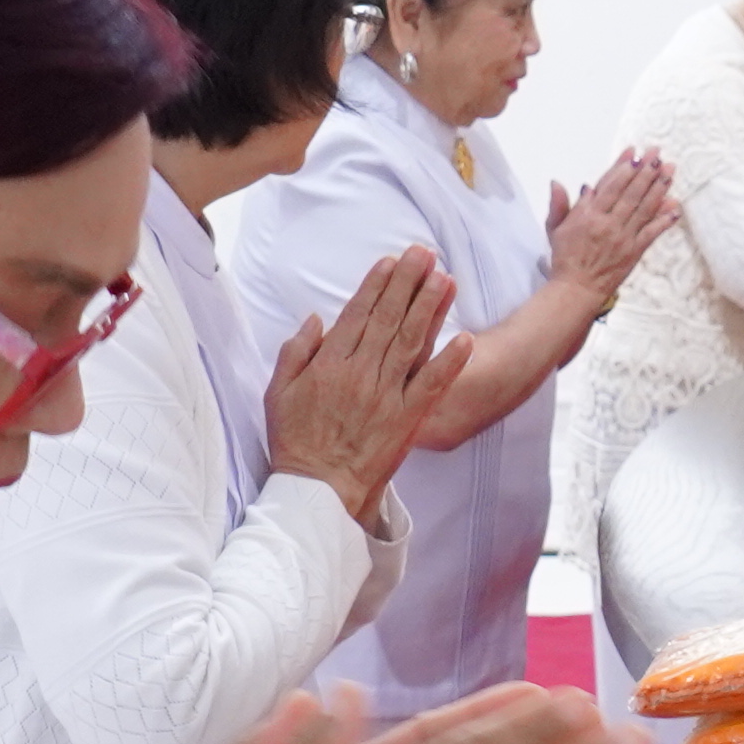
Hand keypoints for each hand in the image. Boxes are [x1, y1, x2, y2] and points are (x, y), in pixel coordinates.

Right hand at [261, 249, 457, 515]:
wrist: (317, 491)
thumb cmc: (295, 442)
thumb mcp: (278, 393)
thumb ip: (295, 352)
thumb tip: (316, 318)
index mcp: (329, 365)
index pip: (357, 314)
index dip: (376, 285)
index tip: (390, 261)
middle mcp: (360, 374)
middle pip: (388, 319)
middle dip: (407, 282)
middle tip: (424, 253)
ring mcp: (386, 396)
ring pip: (411, 343)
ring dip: (430, 308)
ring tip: (446, 278)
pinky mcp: (407, 419)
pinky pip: (431, 385)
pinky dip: (449, 362)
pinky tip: (466, 338)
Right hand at [545, 151, 673, 301]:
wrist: (576, 288)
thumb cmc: (565, 257)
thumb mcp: (554, 228)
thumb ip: (559, 204)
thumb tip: (557, 182)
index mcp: (587, 215)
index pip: (609, 185)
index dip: (623, 167)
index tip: (633, 153)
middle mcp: (607, 223)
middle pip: (630, 192)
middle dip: (646, 171)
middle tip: (657, 154)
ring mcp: (623, 237)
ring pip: (644, 207)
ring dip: (658, 188)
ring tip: (669, 171)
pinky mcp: (634, 251)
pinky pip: (652, 232)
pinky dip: (664, 219)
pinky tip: (675, 207)